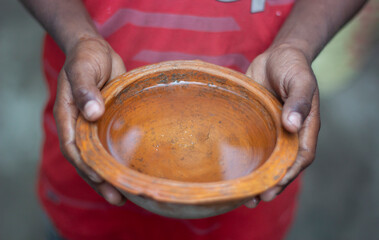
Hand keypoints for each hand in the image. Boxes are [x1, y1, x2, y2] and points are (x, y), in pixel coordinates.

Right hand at [53, 36, 126, 205]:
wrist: (97, 51)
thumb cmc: (87, 57)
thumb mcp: (83, 68)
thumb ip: (84, 89)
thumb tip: (92, 113)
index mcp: (68, 115)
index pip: (72, 146)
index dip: (84, 164)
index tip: (99, 176)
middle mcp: (80, 126)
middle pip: (86, 159)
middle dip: (98, 180)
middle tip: (116, 197)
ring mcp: (94, 127)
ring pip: (99, 157)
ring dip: (109, 176)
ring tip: (125, 196)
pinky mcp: (108, 124)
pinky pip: (111, 146)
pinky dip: (118, 160)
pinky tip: (131, 172)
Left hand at [244, 44, 320, 207]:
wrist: (277, 55)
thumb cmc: (293, 65)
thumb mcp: (299, 80)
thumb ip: (298, 101)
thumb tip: (291, 125)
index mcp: (304, 126)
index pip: (300, 156)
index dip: (289, 174)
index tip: (274, 186)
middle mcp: (288, 133)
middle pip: (282, 164)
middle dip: (270, 183)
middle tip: (254, 199)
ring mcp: (272, 130)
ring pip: (266, 159)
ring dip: (256, 177)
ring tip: (241, 195)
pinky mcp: (257, 124)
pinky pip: (253, 145)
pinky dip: (246, 159)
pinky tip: (232, 169)